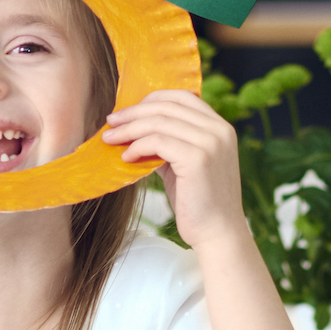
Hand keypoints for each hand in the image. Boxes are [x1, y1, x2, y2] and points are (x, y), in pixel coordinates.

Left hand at [102, 89, 250, 253]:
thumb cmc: (198, 201)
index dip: (151, 99)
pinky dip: (137, 147)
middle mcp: (219, 130)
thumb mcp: (184, 164)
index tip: (128, 112)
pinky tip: (126, 158)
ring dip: (129, 129)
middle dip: (133, 112)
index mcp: (219, 127)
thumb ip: (168, 143)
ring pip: (159, 122)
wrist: (217, 233)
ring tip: (110, 139)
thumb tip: (134, 130)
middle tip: (111, 122)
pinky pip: (158, 142)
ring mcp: (210, 143)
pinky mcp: (198, 159)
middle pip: (167, 106)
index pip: (182, 96)